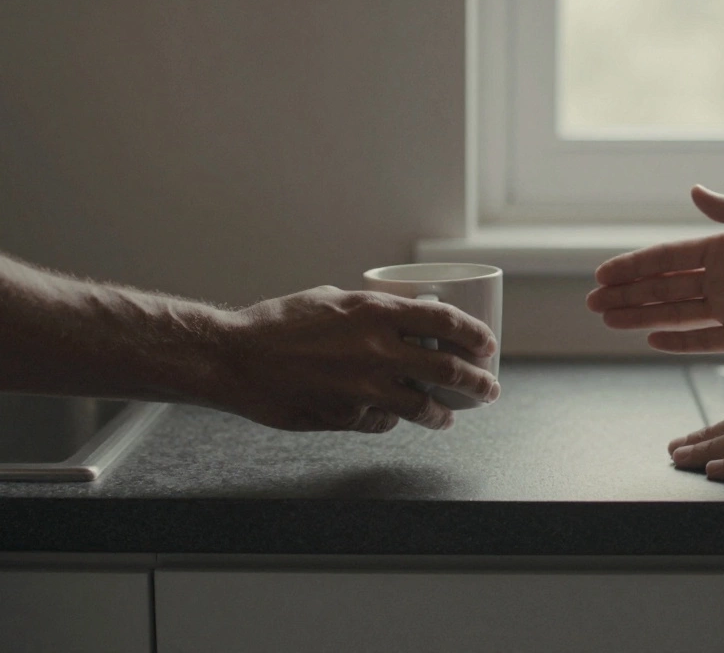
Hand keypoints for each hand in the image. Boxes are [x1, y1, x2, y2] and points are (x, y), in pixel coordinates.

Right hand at [213, 286, 499, 432]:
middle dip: (478, 382)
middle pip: (448, 370)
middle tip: (488, 387)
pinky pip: (383, 422)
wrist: (235, 359)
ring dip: (444, 414)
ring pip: (423, 407)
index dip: (476, 335)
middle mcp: (377, 350)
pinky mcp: (346, 417)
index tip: (488, 345)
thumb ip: (371, 312)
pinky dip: (391, 420)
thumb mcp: (332, 301)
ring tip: (449, 416)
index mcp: (376, 312)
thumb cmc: (279, 324)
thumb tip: (405, 316)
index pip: (447, 322)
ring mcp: (363, 387)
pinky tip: (392, 418)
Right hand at [586, 185, 723, 352]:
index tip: (604, 274)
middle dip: (628, 294)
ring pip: (677, 314)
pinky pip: (705, 341)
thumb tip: (693, 190)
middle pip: (665, 288)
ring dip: (642, 316)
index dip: (636, 266)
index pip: (670, 258)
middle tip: (593, 302)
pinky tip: (651, 339)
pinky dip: (679, 342)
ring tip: (609, 320)